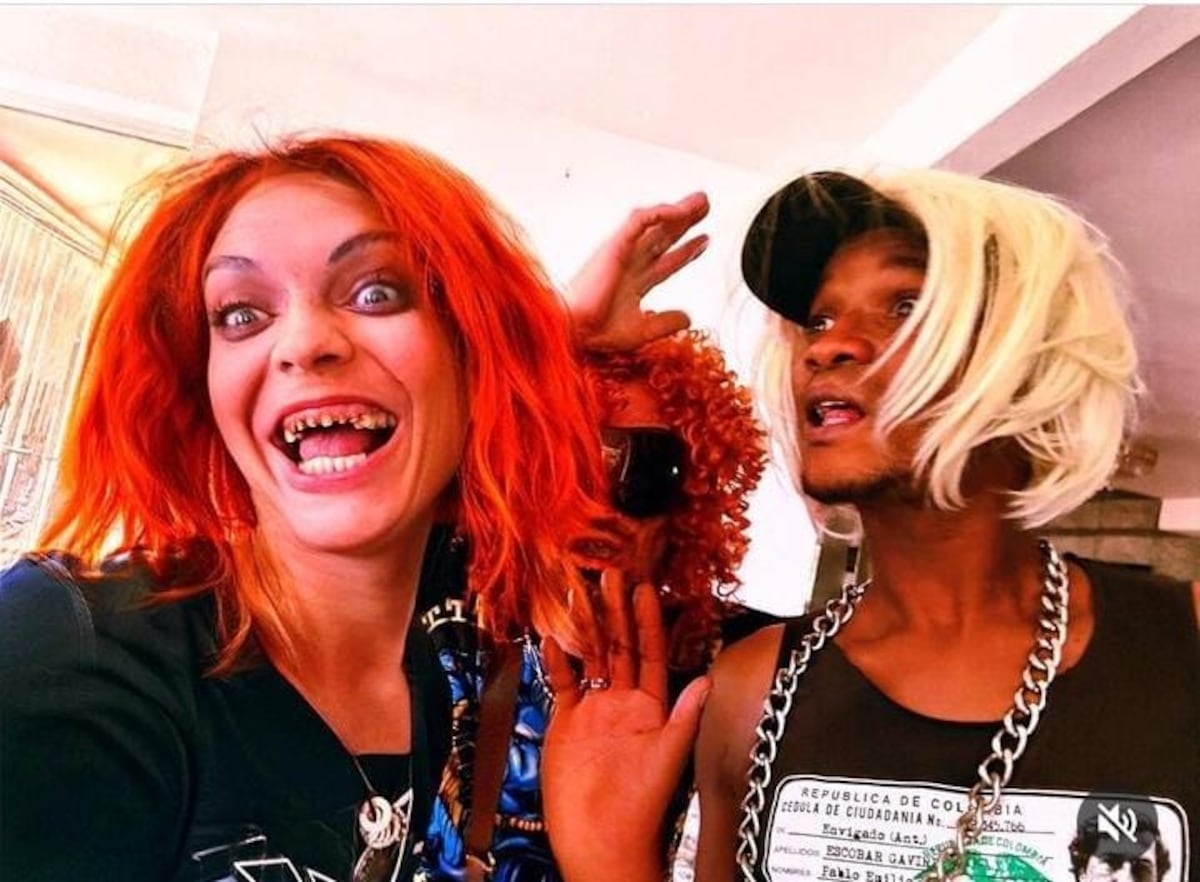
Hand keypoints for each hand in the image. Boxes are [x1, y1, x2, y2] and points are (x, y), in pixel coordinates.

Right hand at [542, 570, 710, 881]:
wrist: (599, 840)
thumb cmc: (640, 807)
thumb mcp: (668, 757)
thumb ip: (685, 717)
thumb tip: (705, 680)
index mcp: (651, 707)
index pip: (649, 653)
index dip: (647, 620)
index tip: (644, 588)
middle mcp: (622, 702)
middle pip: (617, 646)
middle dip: (614, 610)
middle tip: (609, 573)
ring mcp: (593, 709)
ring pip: (589, 657)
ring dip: (585, 625)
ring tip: (579, 591)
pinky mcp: (566, 721)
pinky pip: (561, 683)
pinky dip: (556, 660)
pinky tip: (550, 636)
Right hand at [566, 192, 709, 351]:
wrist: (574, 330)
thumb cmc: (595, 331)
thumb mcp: (640, 330)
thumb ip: (665, 323)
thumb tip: (688, 318)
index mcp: (633, 281)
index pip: (665, 260)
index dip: (686, 250)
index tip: (705, 240)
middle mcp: (629, 263)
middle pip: (663, 236)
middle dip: (685, 221)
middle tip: (704, 206)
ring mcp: (623, 252)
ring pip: (654, 223)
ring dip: (678, 211)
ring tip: (701, 201)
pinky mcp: (615, 246)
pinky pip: (638, 221)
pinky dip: (658, 213)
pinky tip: (677, 211)